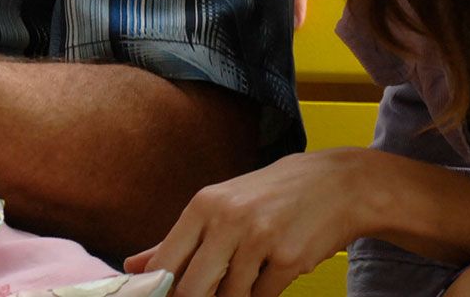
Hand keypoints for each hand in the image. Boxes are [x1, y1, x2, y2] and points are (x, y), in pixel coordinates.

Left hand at [126, 149, 379, 296]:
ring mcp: (259, 240)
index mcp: (204, 205)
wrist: (335, 184)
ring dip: (235, 296)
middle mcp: (228, 220)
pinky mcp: (288, 259)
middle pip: (191, 288)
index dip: (159, 291)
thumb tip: (134, 267)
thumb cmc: (271, 195)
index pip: (165, 263)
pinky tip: (269, 274)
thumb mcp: (220, 206)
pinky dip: (262, 294)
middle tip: (209, 293)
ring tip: (246, 276)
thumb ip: (176, 240)